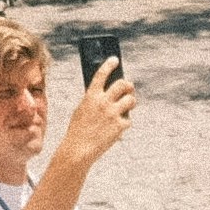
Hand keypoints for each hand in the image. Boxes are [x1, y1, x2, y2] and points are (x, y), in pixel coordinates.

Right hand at [51, 62, 139, 178]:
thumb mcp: (82, 110)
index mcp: (91, 96)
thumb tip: (108, 93)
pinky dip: (124, 123)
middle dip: (128, 85)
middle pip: (123, 84)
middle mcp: (103, 102)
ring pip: (131, 100)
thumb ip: (94, 100)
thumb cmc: (78, 129)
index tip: (115, 60)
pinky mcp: (120, 125)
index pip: (101, 74)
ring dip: (130, 102)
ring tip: (127, 107)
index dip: (109, 65)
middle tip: (129, 87)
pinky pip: (128, 120)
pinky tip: (117, 129)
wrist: (78, 150)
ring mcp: (113, 113)